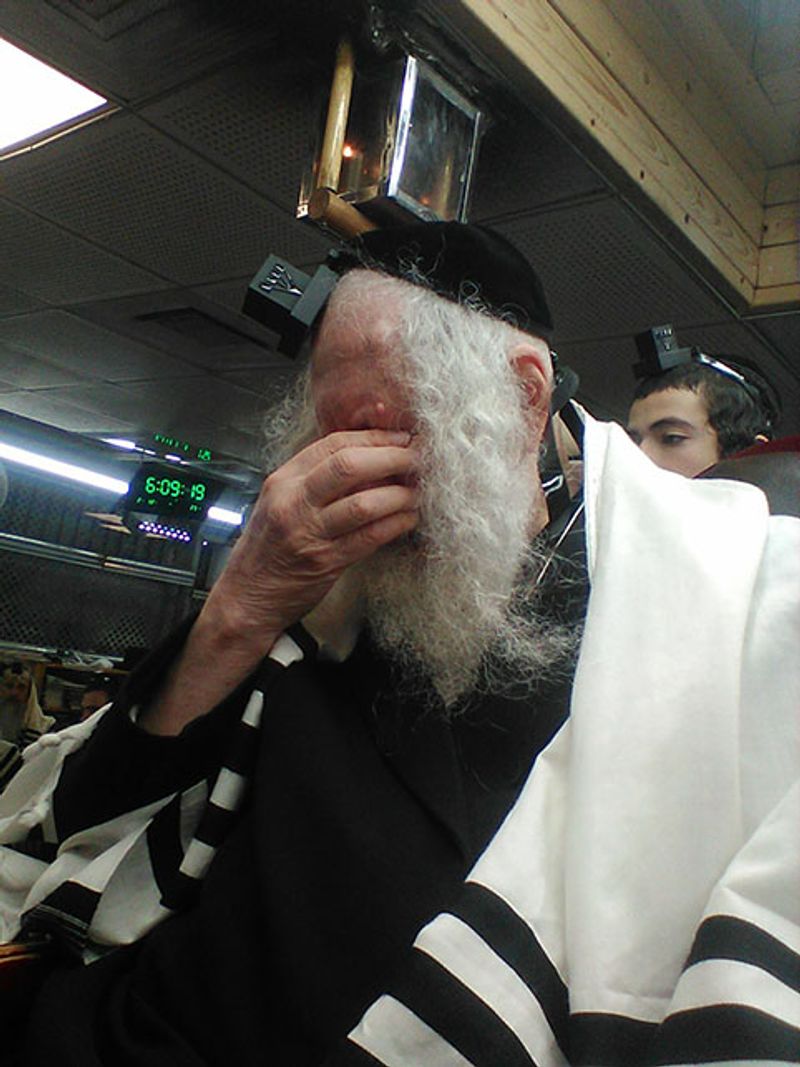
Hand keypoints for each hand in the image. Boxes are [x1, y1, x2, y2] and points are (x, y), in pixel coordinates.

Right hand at [142, 428, 418, 733]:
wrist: (247, 597)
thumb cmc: (269, 547)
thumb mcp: (282, 501)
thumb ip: (317, 478)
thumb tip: (370, 455)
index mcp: (283, 480)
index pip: (333, 444)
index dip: (373, 437)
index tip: (400, 438)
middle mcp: (293, 502)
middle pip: (349, 466)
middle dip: (391, 458)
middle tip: (418, 458)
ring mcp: (308, 532)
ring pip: (364, 503)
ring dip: (399, 494)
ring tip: (418, 491)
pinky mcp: (325, 562)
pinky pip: (369, 538)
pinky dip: (395, 525)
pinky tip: (409, 519)